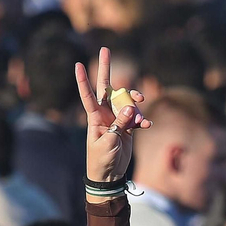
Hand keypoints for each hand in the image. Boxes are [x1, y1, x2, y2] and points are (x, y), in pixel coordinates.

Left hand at [76, 46, 148, 186]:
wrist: (109, 176)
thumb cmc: (101, 160)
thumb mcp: (108, 142)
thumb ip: (119, 124)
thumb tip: (130, 107)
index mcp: (94, 117)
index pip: (88, 95)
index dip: (84, 80)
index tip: (79, 64)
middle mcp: (106, 114)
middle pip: (107, 87)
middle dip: (106, 68)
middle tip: (105, 49)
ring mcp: (117, 119)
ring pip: (128, 102)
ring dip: (136, 107)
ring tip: (140, 121)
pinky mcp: (128, 127)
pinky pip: (138, 117)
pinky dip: (143, 120)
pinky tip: (147, 126)